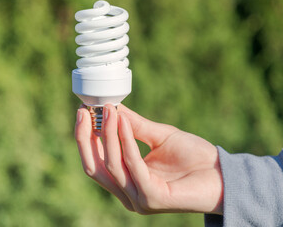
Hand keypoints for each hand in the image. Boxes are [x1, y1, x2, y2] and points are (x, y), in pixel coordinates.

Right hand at [75, 104, 222, 214]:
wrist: (223, 174)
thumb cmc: (193, 157)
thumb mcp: (158, 136)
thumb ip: (134, 126)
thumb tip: (111, 109)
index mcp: (127, 181)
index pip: (96, 162)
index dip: (86, 138)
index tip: (84, 112)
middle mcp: (127, 194)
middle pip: (94, 167)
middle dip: (86, 138)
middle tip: (85, 111)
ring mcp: (138, 199)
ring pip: (111, 166)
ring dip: (107, 134)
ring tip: (109, 110)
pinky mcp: (151, 198)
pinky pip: (132, 165)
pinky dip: (125, 141)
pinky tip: (124, 122)